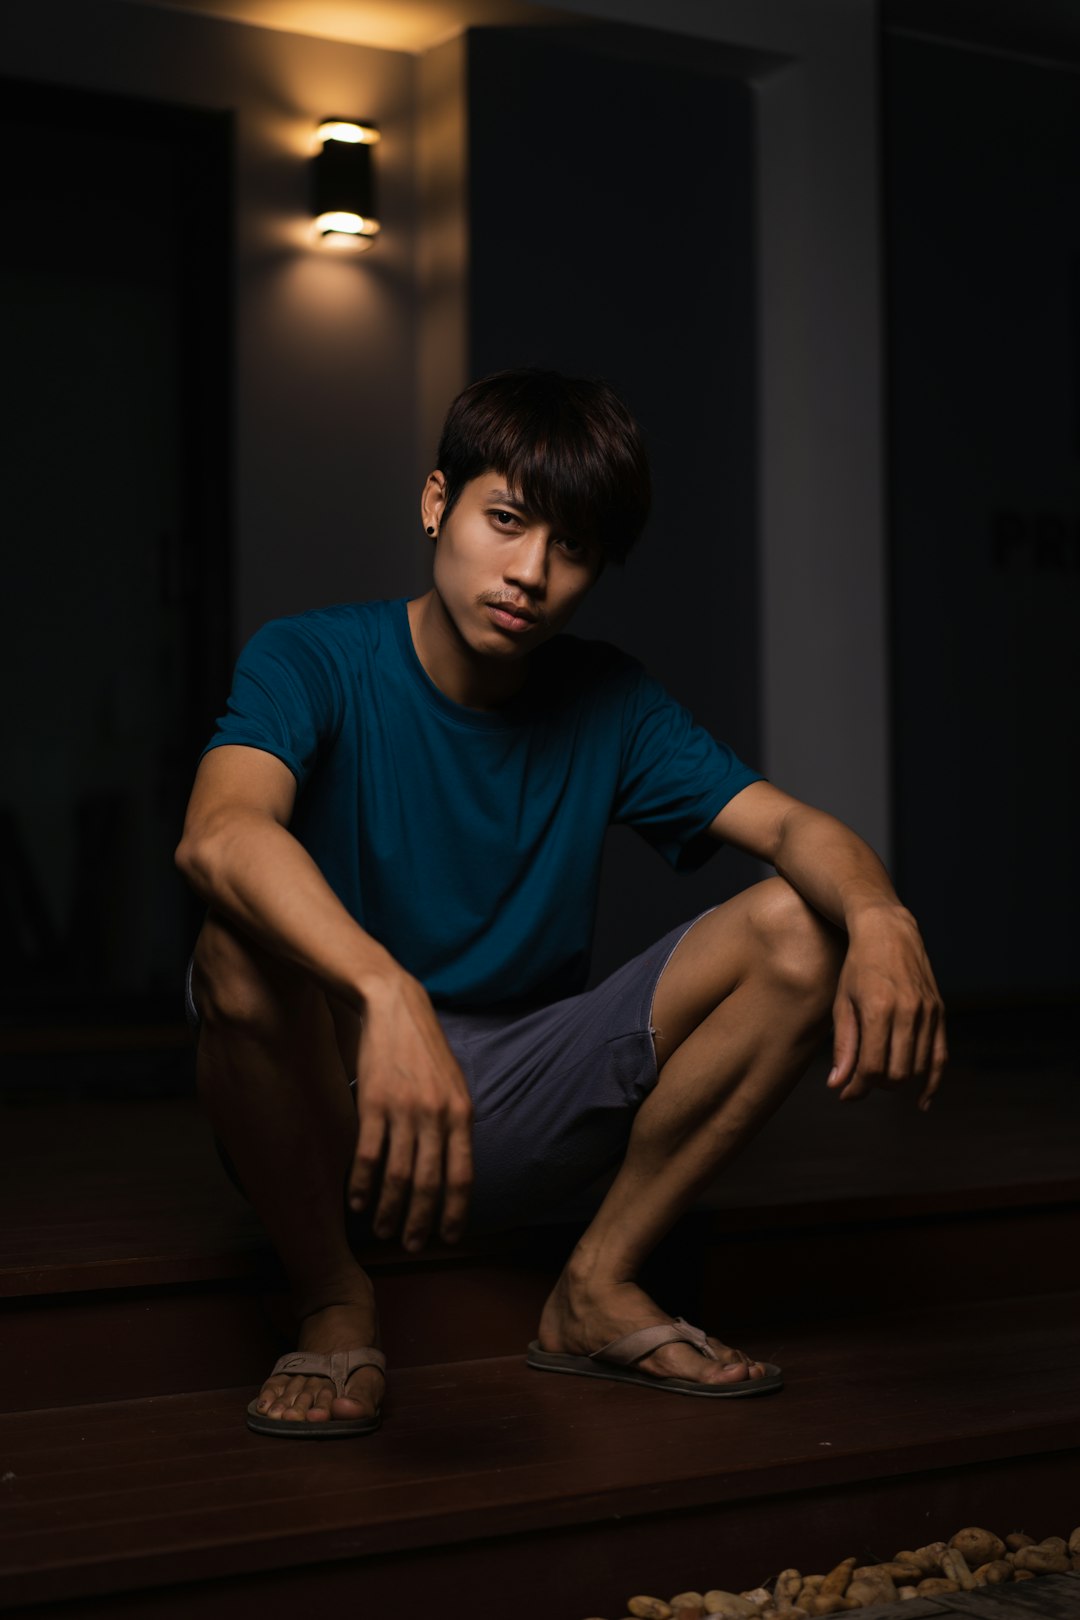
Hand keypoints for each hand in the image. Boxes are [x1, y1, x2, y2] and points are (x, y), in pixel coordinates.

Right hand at [347, 971, 473, 1250]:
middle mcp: (436, 1115)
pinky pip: (368, 1155)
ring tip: (383, 1230)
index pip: (463, 1175)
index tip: (447, 1237)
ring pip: (397, 1175)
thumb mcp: (455, 1084)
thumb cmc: (426, 1050)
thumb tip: (455, 1168)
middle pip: (429, 1183)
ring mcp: (404, 1110)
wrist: (395, 1009)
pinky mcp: (373, 1104)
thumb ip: (456, 1124)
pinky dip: (361, 1184)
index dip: (454, 1211)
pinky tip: (356, 1202)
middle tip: (412, 1245)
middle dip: (421, 1221)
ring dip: (389, 1209)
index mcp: (462, 1113)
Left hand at [826, 905, 946, 1110]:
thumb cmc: (857, 967)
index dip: (857, 1087)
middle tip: (859, 1081)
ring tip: (878, 1076)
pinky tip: (921, 1102)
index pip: (872, 1068)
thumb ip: (843, 1046)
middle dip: (875, 1086)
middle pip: (897, 1075)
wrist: (889, 931)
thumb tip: (838, 1086)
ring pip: (917, 1070)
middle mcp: (909, 1012)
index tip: (844, 1092)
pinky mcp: (940, 1013)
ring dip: (897, 1082)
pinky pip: (941, 1058)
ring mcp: (929, 1012)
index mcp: (879, 1008)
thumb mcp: (842, 1003)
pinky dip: (932, 1083)